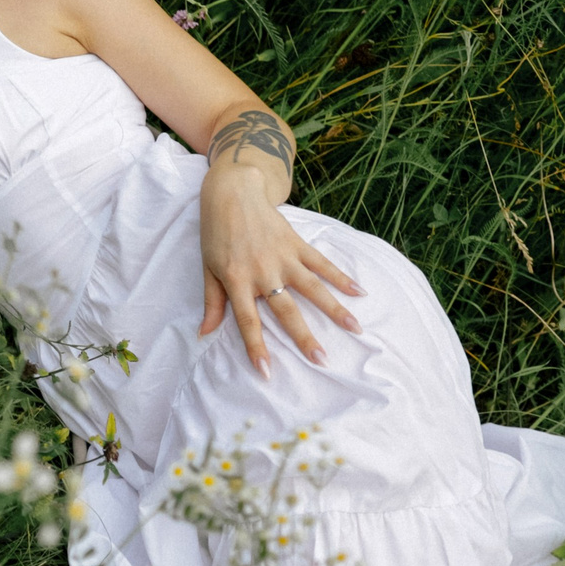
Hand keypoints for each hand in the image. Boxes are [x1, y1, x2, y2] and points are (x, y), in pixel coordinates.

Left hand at [196, 171, 364, 376]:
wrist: (233, 193)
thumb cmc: (216, 234)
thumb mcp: (208, 269)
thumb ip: (212, 302)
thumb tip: (204, 334)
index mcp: (237, 281)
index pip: (247, 321)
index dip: (256, 347)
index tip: (267, 372)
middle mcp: (262, 272)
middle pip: (286, 310)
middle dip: (304, 337)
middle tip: (323, 360)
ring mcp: (283, 257)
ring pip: (312, 288)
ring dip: (335, 309)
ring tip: (355, 329)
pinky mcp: (297, 244)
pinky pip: (322, 263)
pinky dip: (341, 277)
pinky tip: (360, 292)